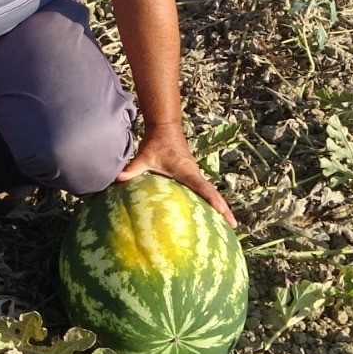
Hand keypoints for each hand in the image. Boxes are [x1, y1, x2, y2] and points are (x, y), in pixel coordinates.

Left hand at [116, 126, 236, 228]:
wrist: (165, 127)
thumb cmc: (156, 142)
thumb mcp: (144, 156)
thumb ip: (132, 169)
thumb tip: (118, 179)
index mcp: (185, 171)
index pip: (202, 187)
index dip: (213, 200)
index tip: (223, 211)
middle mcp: (194, 173)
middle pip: (213, 193)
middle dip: (224, 209)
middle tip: (234, 226)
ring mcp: (195, 174)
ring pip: (211, 192)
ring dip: (221, 206)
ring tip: (231, 224)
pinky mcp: (192, 175)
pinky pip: (205, 190)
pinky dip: (212, 200)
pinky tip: (215, 212)